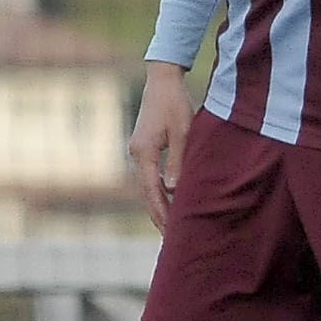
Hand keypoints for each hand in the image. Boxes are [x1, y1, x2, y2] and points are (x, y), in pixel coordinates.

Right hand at [128, 64, 195, 231]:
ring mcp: (137, 151)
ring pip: (147, 186)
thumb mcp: (183, 132)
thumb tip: (172, 190)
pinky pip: (149, 176)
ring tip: (170, 227)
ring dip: (158, 205)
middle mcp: (136, 154)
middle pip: (146, 193)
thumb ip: (178, 161)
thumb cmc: (176, 104)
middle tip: (171, 240)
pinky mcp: (143, 147)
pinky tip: (168, 201)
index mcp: (144, 153)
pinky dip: (158, 191)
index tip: (171, 233)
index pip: (152, 192)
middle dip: (158, 216)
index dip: (162, 214)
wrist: (162, 80)